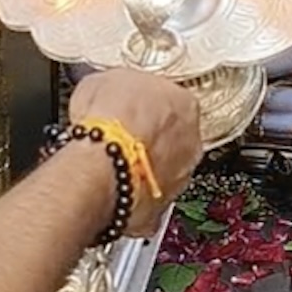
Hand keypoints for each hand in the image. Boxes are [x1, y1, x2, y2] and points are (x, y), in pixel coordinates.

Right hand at [68, 67, 201, 236]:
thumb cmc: (107, 123)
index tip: (127, 108)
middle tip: (120, 137)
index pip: (170, 101)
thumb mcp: (102, 81)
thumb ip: (117, 87)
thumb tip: (107, 90)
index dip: (144, 105)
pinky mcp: (161, 209)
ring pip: (163, 170)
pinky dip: (132, 196)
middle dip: (148, 138)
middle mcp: (191, 143)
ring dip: (143, 168)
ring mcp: (180, 179)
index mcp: (185, 104)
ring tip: (113, 164)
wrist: (100, 168)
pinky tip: (112, 188)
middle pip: (173, 138)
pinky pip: (147, 200)